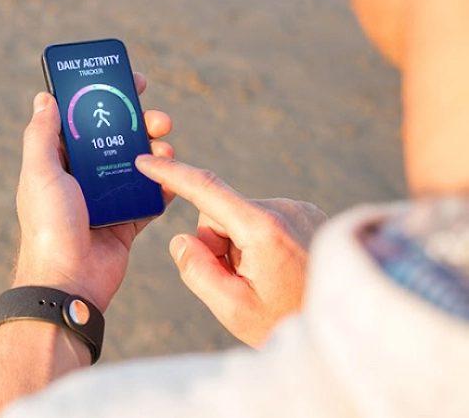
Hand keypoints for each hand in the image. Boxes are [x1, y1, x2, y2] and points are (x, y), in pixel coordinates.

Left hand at [14, 73, 173, 312]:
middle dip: (141, 124)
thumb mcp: (40, 173)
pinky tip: (174, 180)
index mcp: (61, 162)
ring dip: (156, 152)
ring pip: (138, 166)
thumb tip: (45, 97)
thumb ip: (42, 135)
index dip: (106, 98)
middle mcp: (85, 177)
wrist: (69, 282)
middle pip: (118, 139)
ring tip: (167, 148)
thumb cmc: (50, 227)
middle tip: (160, 118)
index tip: (129, 82)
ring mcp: (108, 199)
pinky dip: (164, 188)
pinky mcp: (127, 220)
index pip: (85, 120)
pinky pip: (150, 198)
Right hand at [136, 155, 326, 346]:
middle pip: (221, 211)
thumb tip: (182, 239)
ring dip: (238, 243)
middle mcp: (284, 208)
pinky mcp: (307, 214)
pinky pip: (263, 218)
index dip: (171, 174)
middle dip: (216, 242)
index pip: (207, 189)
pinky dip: (257, 239)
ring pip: (241, 216)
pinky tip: (276, 268)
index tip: (146, 161)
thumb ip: (197, 271)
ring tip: (261, 277)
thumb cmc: (286, 322)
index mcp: (263, 228)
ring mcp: (299, 209)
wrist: (342, 326)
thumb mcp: (233, 308)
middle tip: (236, 278)